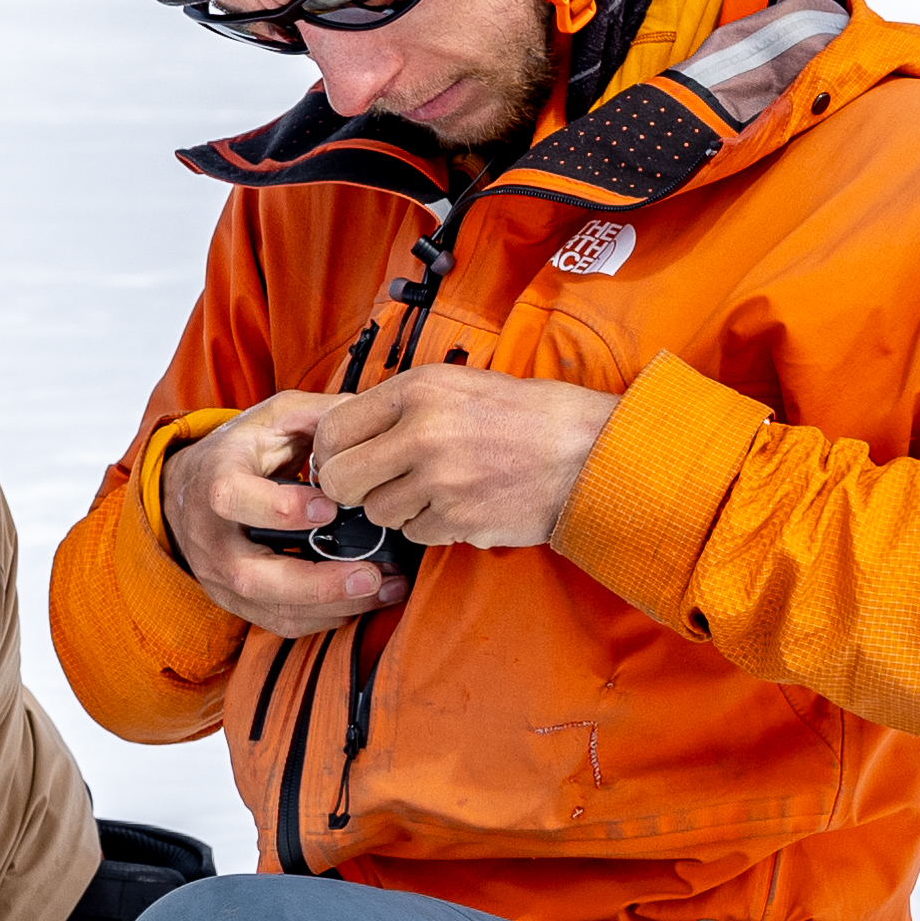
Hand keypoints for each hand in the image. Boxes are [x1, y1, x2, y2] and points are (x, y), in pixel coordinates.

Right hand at [158, 394, 407, 633]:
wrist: (189, 491)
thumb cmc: (240, 452)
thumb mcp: (272, 418)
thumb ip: (319, 416)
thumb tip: (371, 422)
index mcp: (215, 480)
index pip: (234, 499)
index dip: (283, 509)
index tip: (331, 508)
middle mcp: (212, 537)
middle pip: (253, 576)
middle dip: (317, 583)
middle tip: (371, 575)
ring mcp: (221, 576)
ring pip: (272, 609)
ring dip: (334, 606)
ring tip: (386, 589)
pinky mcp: (237, 602)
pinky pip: (281, 623)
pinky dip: (326, 618)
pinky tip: (363, 600)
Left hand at [308, 363, 620, 553]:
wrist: (589, 452)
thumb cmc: (528, 417)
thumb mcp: (460, 386)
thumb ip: (402, 406)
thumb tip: (347, 433)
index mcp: (418, 389)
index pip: (333, 429)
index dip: (331, 453)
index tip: (343, 461)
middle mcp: (422, 432)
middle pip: (340, 480)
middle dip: (352, 489)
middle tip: (376, 486)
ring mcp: (440, 480)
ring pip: (378, 512)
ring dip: (398, 509)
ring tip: (437, 490)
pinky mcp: (458, 519)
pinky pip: (415, 534)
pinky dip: (432, 526)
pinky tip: (462, 505)